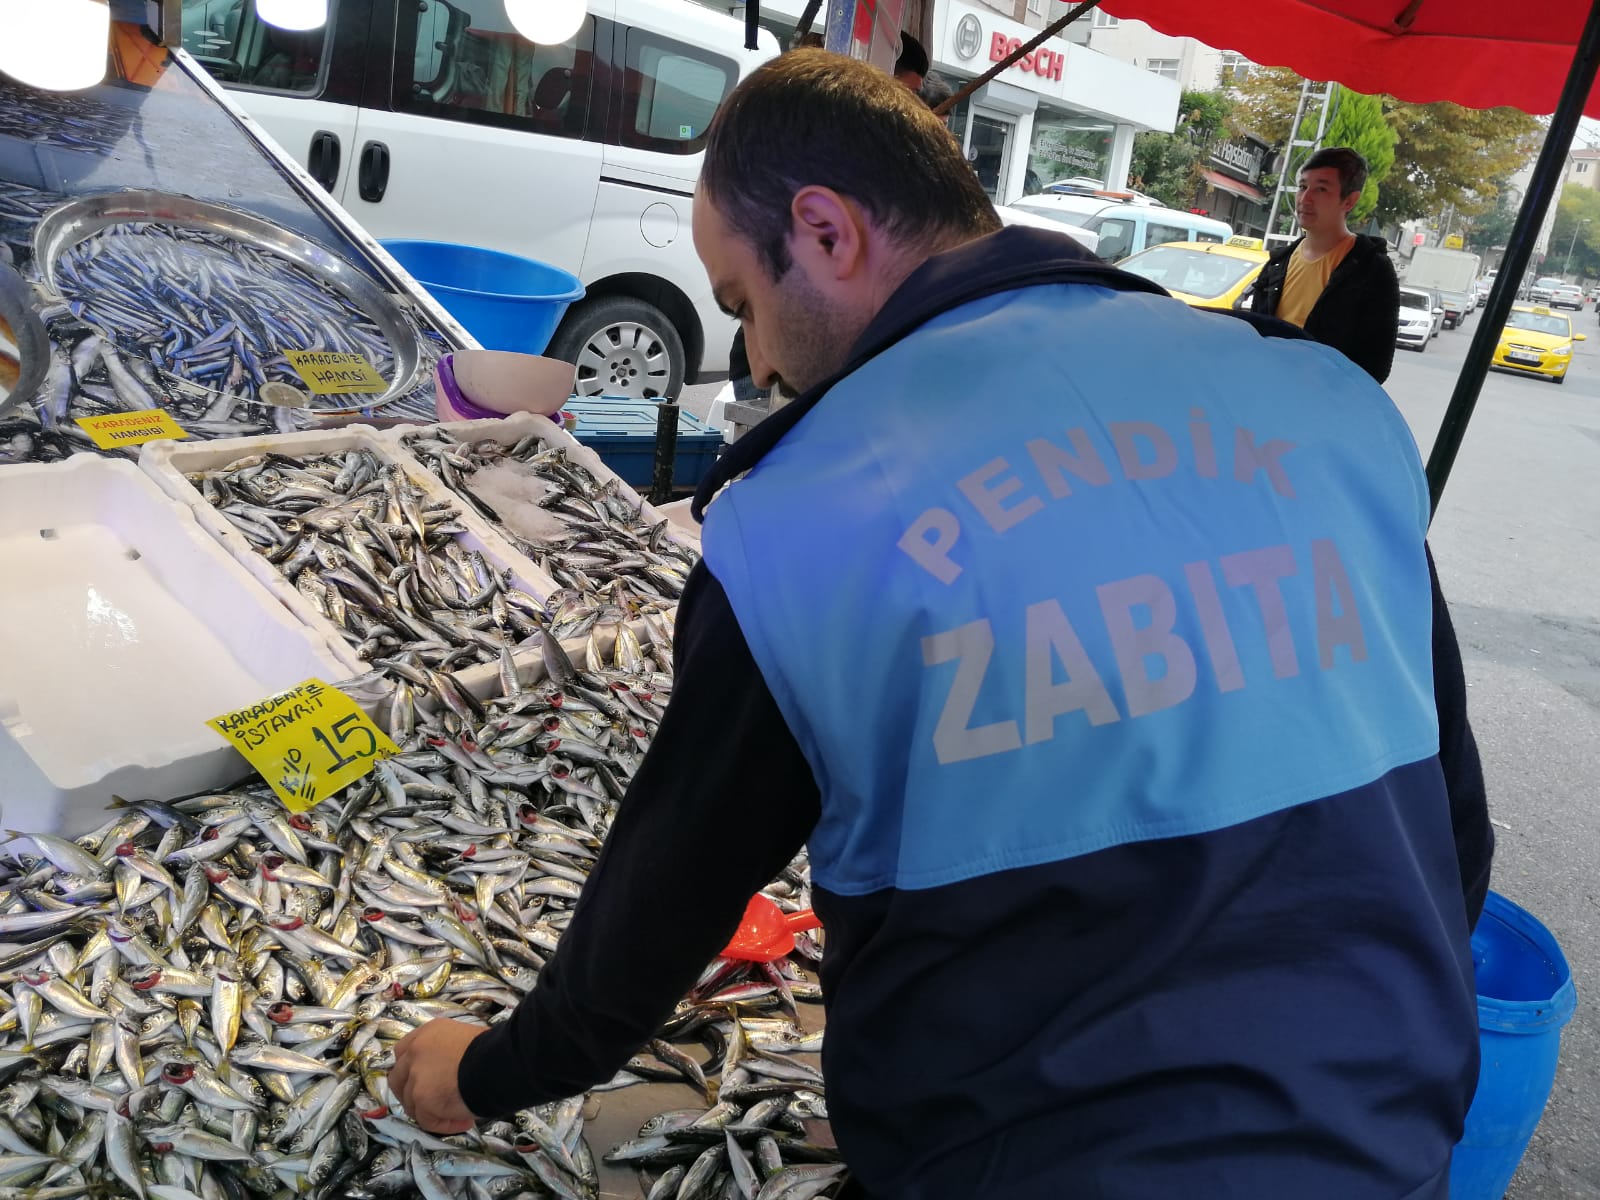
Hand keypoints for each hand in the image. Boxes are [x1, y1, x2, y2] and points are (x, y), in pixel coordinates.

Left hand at [389, 1018, 486, 1133]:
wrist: (498, 1062)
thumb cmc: (492, 1050)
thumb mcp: (465, 1040)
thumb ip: (448, 1053)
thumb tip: (451, 1073)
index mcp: (428, 1033)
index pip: (404, 1051)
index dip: (411, 1068)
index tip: (426, 1081)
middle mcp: (416, 1051)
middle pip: (398, 1078)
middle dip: (411, 1093)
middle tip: (432, 1104)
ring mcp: (416, 1075)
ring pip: (411, 1103)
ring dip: (431, 1112)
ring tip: (459, 1115)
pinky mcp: (422, 1098)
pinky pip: (427, 1120)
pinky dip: (444, 1126)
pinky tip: (464, 1122)